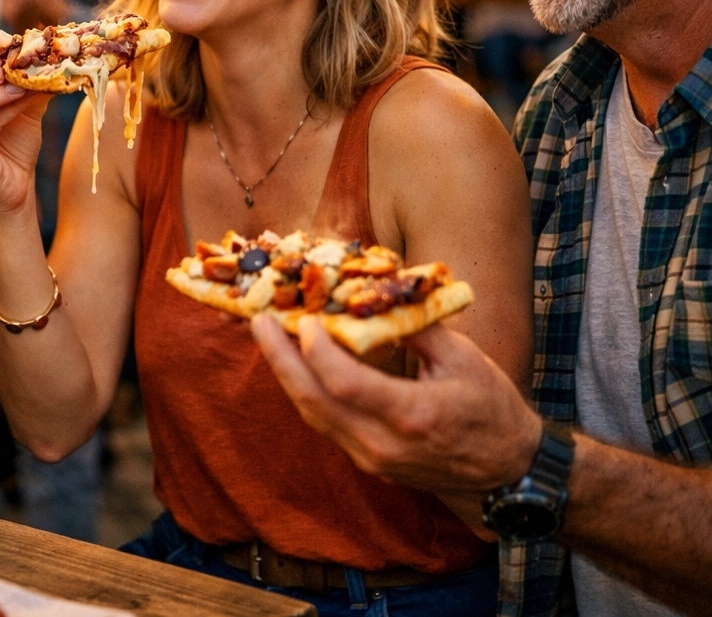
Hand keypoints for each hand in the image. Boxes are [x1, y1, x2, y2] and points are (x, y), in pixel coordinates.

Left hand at [252, 314, 542, 494]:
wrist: (507, 472)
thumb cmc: (491, 408)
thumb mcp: (462, 358)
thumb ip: (415, 327)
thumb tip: (376, 295)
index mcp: (413, 416)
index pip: (346, 385)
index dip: (317, 352)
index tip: (305, 320)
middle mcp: (384, 444)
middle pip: (315, 403)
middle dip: (280, 360)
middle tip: (259, 322)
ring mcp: (373, 459)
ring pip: (314, 415)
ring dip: (287, 374)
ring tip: (269, 335)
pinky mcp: (368, 463)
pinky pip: (326, 423)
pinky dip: (307, 391)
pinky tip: (296, 363)